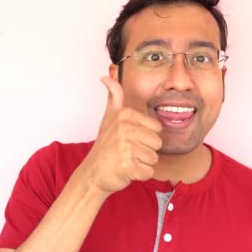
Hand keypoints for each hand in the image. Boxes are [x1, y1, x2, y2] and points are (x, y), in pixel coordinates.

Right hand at [75, 76, 162, 193]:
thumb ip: (114, 97)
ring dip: (142, 163)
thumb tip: (107, 76)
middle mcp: (125, 128)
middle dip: (145, 152)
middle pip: (158, 144)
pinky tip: (127, 171)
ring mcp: (125, 147)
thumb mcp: (109, 118)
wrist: (93, 173)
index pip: (157, 129)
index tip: (129, 140)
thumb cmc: (106, 146)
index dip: (146, 138)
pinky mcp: (126, 166)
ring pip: (154, 159)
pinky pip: (148, 172)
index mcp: (126, 115)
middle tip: (127, 152)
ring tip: (126, 160)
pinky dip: (140, 175)